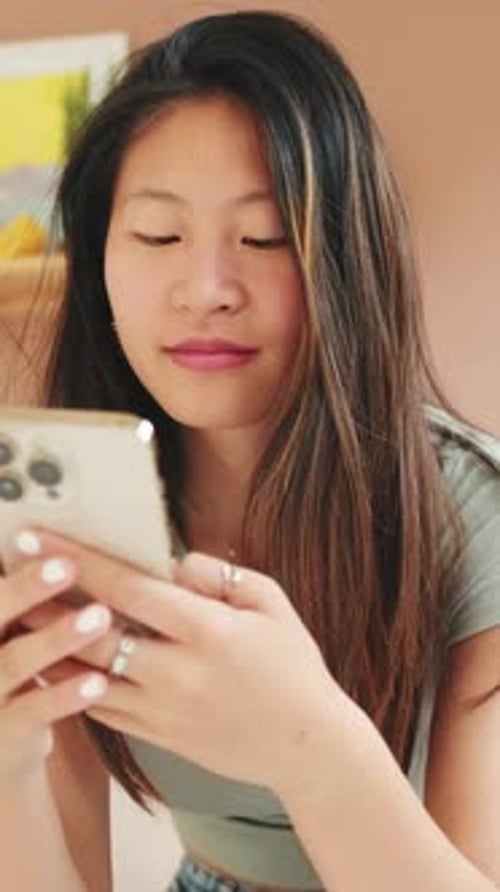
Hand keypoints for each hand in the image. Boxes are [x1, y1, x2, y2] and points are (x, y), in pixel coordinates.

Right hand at [0, 551, 110, 788]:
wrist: (0, 753)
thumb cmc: (19, 677)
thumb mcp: (13, 633)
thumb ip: (28, 601)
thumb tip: (73, 547)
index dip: (11, 568)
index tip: (31, 537)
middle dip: (26, 588)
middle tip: (66, 566)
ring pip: (15, 661)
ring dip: (58, 638)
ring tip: (100, 618)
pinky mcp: (4, 732)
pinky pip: (34, 709)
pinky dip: (65, 694)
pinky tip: (98, 681)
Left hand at [16, 529, 342, 791]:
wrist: (306, 747)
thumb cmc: (294, 667)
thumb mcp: (271, 602)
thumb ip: (219, 574)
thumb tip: (172, 562)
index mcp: (208, 630)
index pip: (128, 587)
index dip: (79, 560)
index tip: (41, 539)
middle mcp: (177, 671)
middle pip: (91, 634)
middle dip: (44, 601)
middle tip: (12, 576)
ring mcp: (162, 709)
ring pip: (85, 675)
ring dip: (47, 644)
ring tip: (19, 615)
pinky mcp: (156, 736)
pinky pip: (99, 707)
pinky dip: (70, 682)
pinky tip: (51, 662)